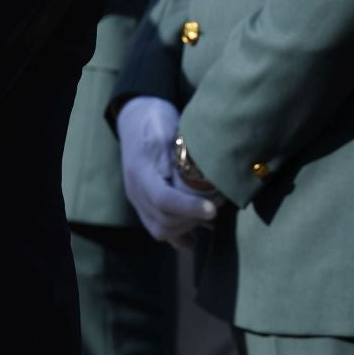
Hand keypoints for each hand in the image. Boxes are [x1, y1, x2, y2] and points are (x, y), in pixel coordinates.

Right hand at [117, 96, 218, 247]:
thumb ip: (175, 150)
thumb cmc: (153, 119)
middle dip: (194, 217)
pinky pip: (161, 230)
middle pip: (164, 220)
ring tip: (210, 211)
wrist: (135, 118)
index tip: (212, 209)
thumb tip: (193, 173)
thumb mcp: (164, 126)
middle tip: (219, 202)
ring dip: (189, 226)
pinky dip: (180, 236)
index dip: (188, 208)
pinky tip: (198, 231)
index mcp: (140, 172)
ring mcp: (139, 201)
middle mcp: (136, 192)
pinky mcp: (146, 205)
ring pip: (162, 230)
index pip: (163, 199)